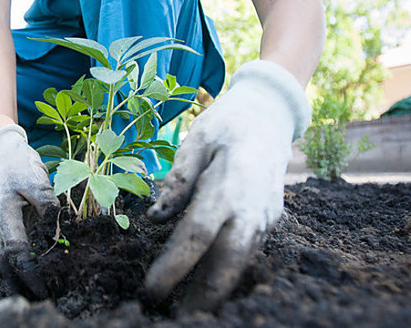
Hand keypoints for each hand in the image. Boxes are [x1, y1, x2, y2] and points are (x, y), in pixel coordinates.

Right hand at [0, 124, 58, 299]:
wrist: (2, 152)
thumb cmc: (18, 164)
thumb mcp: (36, 181)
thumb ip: (48, 206)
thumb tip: (61, 229)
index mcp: (4, 216)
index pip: (17, 252)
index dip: (30, 272)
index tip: (43, 287)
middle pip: (5, 262)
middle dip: (21, 281)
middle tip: (41, 296)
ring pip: (4, 257)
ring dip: (19, 273)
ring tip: (38, 288)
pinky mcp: (5, 223)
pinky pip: (10, 247)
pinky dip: (20, 261)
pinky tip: (33, 267)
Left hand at [144, 60, 310, 312]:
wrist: (271, 114)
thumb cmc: (227, 123)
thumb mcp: (196, 140)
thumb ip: (178, 179)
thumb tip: (156, 218)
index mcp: (229, 184)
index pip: (196, 235)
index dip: (173, 266)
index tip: (150, 289)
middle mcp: (251, 205)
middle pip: (228, 262)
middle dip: (204, 295)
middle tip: (179, 318)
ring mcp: (266, 213)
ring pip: (241, 261)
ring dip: (217, 288)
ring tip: (191, 310)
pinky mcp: (270, 216)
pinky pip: (248, 250)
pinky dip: (230, 270)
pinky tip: (211, 284)